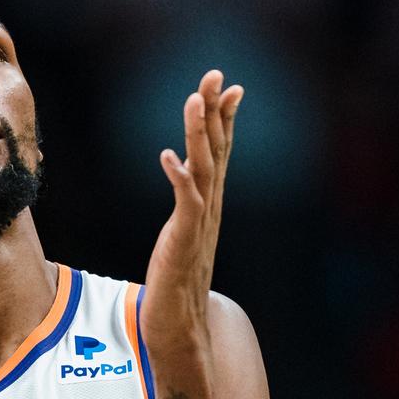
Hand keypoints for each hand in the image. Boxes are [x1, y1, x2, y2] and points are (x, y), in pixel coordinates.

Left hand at [141, 70, 242, 354]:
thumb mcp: (183, 232)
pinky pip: (185, 204)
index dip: (225, 119)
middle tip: (216, 75)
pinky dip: (179, 178)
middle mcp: (209, 208)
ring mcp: (199, 224)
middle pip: (216, 151)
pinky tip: (168, 157)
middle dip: (216, 111)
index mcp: (209, 203)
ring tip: (194, 100)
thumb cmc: (176, 279)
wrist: (179, 323)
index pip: (221, 152)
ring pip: (204, 169)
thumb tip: (187, 177)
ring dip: (199, 134)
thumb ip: (188, 204)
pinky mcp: (184, 241)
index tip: (230, 87)